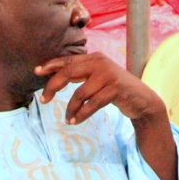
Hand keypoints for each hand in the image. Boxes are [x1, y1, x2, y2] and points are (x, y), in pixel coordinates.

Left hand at [36, 52, 166, 125]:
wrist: (142, 100)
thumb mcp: (98, 78)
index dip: (51, 65)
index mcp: (94, 58)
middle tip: (43, 100)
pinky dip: (82, 114)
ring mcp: (108, 75)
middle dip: (53, 86)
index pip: (68, 60)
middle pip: (68, 73)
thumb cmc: (115, 89)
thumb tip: (56, 76)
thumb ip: (82, 74)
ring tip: (67, 119)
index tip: (36, 71)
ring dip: (71, 108)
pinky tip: (75, 121)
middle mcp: (100, 62)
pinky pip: (92, 104)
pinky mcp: (115, 89)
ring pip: (80, 93)